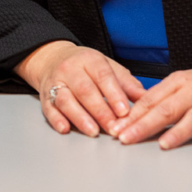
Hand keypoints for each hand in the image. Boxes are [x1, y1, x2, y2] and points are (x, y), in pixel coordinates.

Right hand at [14, 40, 145, 136]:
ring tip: (93, 132)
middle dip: (100, 111)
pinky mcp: (45, 97)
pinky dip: (56, 120)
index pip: (102, 75)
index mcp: (89, 59)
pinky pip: (49, 108)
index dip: (114, 94)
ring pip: (66, 100)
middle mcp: (70, 69)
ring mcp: (55, 83)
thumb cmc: (86, 67)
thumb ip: (126, 83)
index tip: (124, 111)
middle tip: (113, 128)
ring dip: (80, 117)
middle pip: (85, 90)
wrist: (53, 59)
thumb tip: (146, 98)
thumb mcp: (108, 67)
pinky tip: (65, 128)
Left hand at [113, 62, 191, 150]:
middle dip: (143, 125)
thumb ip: (163, 97)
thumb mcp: (184, 83)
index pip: (151, 99)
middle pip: (166, 109)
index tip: (116, 129)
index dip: (132, 115)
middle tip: (126, 138)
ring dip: (178, 132)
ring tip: (164, 144)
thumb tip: (133, 115)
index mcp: (179, 81)